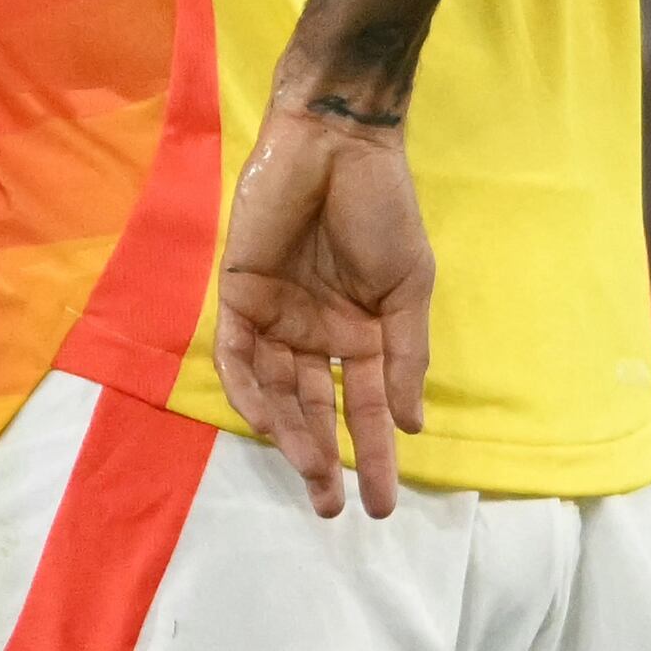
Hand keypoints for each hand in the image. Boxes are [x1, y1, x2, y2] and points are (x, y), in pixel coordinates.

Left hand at [214, 102, 433, 517]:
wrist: (337, 145)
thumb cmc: (381, 209)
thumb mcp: (407, 287)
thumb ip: (405, 356)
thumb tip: (412, 425)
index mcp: (361, 332)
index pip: (366, 407)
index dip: (375, 455)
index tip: (383, 505)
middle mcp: (315, 334)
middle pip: (315, 410)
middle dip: (325, 459)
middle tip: (335, 505)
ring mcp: (276, 317)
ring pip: (277, 393)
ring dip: (292, 435)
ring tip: (314, 472)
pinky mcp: (240, 296)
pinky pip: (239, 358)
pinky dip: (250, 392)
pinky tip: (269, 424)